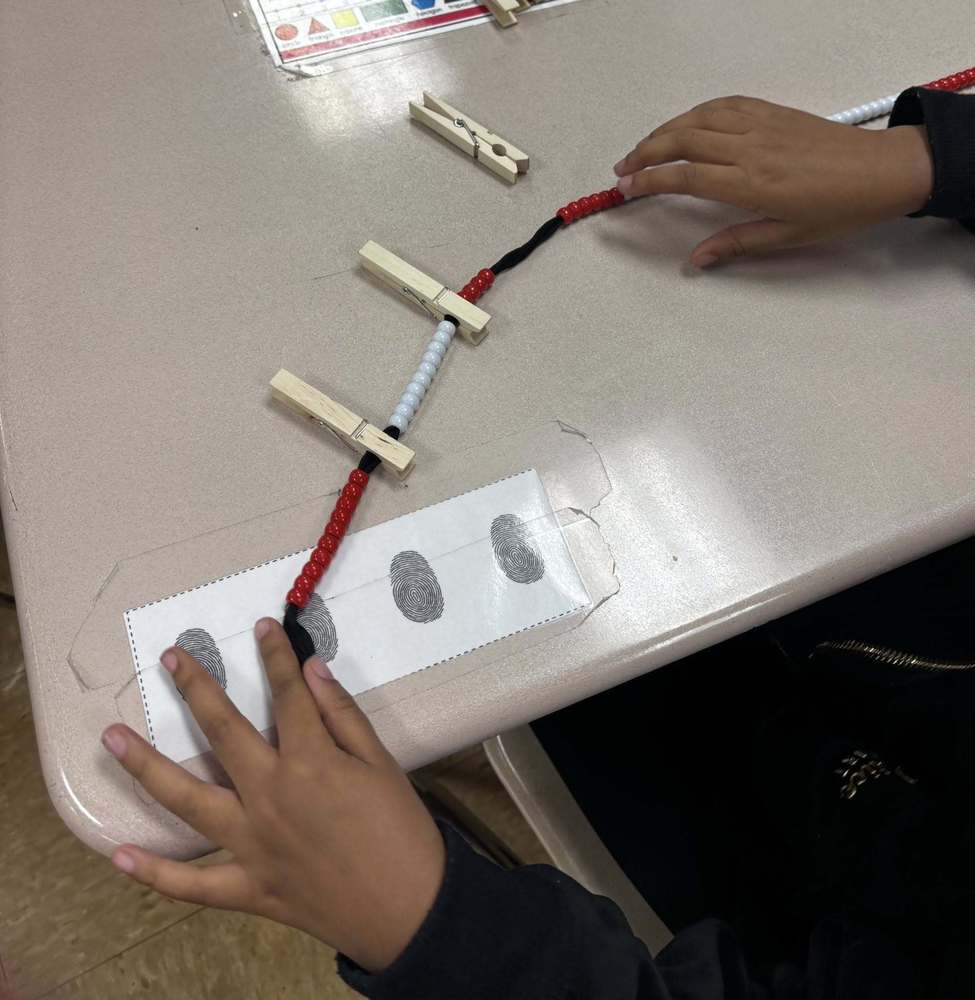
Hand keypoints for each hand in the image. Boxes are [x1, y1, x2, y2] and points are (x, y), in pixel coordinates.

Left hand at [101, 619, 444, 972]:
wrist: (409, 910)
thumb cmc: (401, 830)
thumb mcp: (382, 763)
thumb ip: (342, 715)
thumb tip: (311, 670)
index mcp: (310, 762)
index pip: (286, 694)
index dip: (274, 655)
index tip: (261, 627)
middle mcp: (269, 797)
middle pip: (222, 732)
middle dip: (196, 688)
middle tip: (170, 657)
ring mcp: (251, 845)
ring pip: (186, 801)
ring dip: (145, 766)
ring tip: (110, 737)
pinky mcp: (247, 888)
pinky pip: (192, 884)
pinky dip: (154, 873)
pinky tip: (118, 856)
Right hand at [613, 96, 933, 266]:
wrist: (883, 171)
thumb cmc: (839, 210)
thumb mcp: (788, 237)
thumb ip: (736, 243)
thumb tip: (696, 260)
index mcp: (753, 184)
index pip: (687, 177)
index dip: (650, 180)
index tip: (625, 188)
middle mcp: (752, 149)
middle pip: (684, 141)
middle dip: (645, 152)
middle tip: (621, 168)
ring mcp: (762, 126)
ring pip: (699, 118)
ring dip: (665, 130)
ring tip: (643, 147)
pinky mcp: (773, 113)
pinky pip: (725, 104)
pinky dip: (696, 112)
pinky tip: (684, 124)